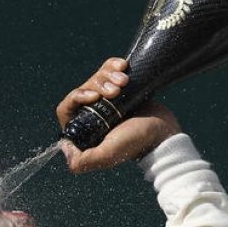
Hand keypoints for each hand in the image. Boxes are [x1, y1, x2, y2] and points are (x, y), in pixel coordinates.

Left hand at [56, 58, 181, 173]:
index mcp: (84, 131)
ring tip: (125, 81)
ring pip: (96, 78)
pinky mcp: (120, 89)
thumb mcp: (107, 154)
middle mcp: (92, 116)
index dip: (77, 97)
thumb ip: (82, 161)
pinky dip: (114, 65)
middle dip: (98, 85)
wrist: (164, 130)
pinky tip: (124, 67)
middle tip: (116, 91)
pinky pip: (109, 70)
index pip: (67, 107)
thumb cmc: (137, 142)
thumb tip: (63, 144)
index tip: (94, 96)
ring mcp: (107, 101)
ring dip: (108, 75)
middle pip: (83, 88)